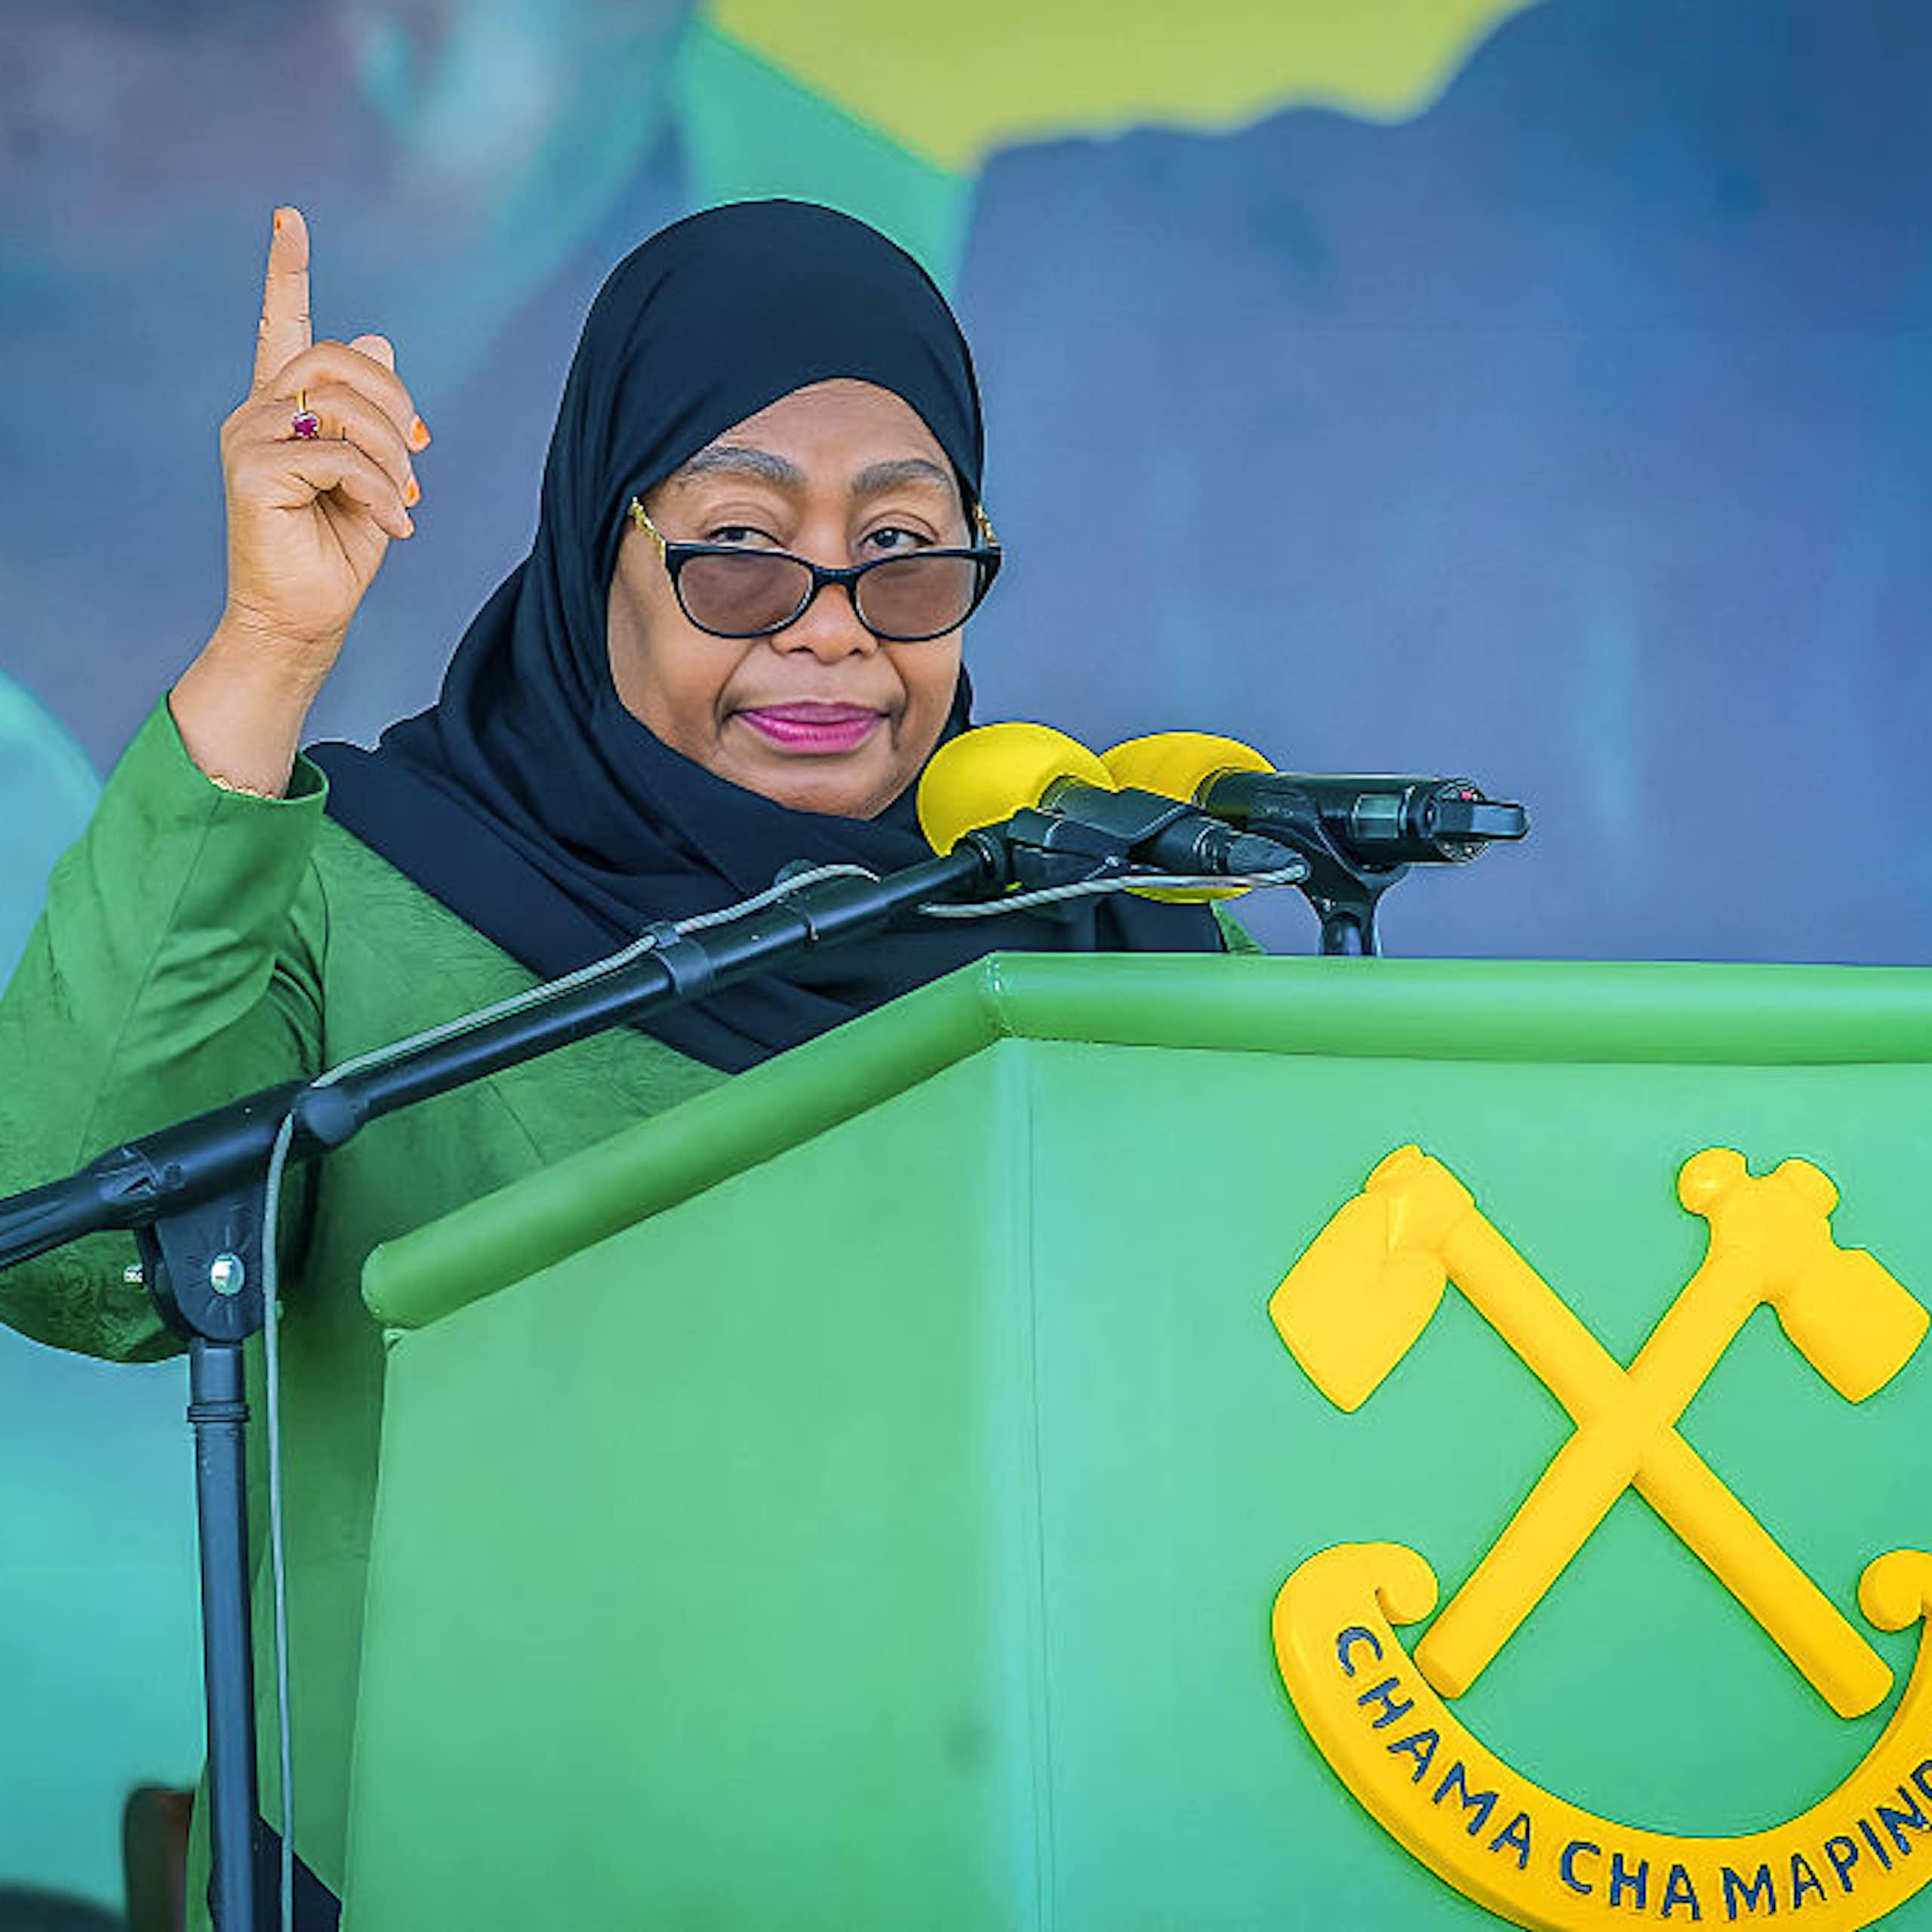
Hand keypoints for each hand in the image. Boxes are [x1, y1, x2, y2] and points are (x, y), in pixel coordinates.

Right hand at [217, 205, 427, 674]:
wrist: (305, 619)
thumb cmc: (338, 551)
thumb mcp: (375, 476)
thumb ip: (376, 417)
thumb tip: (382, 341)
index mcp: (284, 408)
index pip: (280, 324)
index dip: (287, 271)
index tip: (289, 218)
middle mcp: (257, 412)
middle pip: (336, 359)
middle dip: (394, 404)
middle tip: (419, 454)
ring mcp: (247, 438)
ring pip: (343, 409)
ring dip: (393, 458)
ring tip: (404, 503)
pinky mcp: (252, 472)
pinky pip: (339, 457)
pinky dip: (382, 492)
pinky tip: (395, 525)